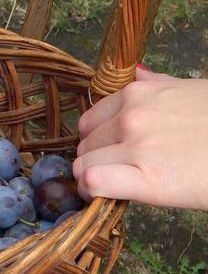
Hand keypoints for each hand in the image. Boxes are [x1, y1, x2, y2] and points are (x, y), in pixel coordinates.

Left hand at [73, 66, 207, 210]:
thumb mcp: (191, 90)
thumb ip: (157, 85)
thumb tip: (138, 74)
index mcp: (139, 93)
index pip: (90, 120)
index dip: (94, 141)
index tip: (104, 154)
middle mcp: (132, 116)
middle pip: (85, 144)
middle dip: (93, 160)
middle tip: (111, 174)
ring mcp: (137, 146)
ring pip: (83, 164)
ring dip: (89, 179)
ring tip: (108, 189)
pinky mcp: (148, 179)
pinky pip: (94, 182)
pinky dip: (90, 192)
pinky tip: (101, 199)